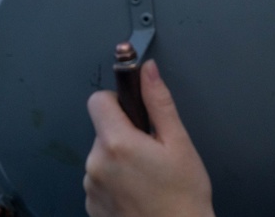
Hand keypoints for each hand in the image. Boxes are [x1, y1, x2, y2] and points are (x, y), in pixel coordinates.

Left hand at [84, 60, 214, 216]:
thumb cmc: (183, 195)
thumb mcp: (179, 142)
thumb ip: (159, 102)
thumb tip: (147, 71)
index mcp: (117, 143)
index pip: (98, 100)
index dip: (119, 100)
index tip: (137, 113)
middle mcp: (96, 164)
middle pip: (103, 129)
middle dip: (125, 133)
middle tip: (153, 151)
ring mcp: (91, 187)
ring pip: (102, 155)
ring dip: (120, 158)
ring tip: (148, 175)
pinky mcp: (91, 205)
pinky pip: (100, 178)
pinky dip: (115, 180)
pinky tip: (138, 191)